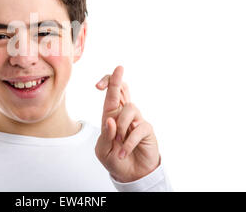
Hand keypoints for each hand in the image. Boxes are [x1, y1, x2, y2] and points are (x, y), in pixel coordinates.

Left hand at [94, 66, 160, 182]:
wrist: (131, 175)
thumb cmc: (115, 159)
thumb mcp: (103, 150)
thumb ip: (105, 136)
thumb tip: (111, 121)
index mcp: (110, 116)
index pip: (110, 94)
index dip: (107, 83)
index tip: (98, 84)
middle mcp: (124, 114)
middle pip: (123, 89)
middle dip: (117, 79)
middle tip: (118, 69)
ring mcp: (136, 120)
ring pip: (129, 108)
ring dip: (121, 126)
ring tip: (117, 143)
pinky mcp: (146, 129)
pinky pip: (138, 128)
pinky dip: (128, 142)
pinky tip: (124, 152)